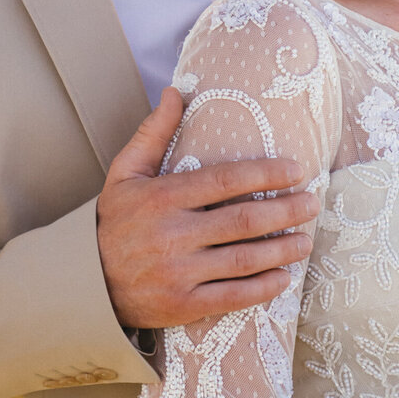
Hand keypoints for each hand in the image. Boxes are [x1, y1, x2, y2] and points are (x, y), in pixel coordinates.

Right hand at [96, 87, 320, 328]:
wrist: (85, 284)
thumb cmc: (113, 223)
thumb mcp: (125, 173)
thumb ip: (153, 133)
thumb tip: (176, 92)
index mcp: (161, 198)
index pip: (224, 181)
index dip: (265, 173)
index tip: (296, 169)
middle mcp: (172, 235)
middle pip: (243, 221)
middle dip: (286, 211)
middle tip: (312, 203)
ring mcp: (178, 273)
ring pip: (244, 260)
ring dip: (282, 249)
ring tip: (306, 240)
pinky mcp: (182, 306)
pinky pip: (232, 297)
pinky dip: (263, 288)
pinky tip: (284, 277)